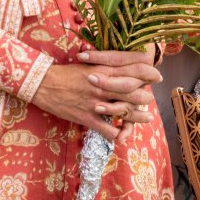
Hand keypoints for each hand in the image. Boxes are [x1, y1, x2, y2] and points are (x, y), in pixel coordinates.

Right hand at [32, 50, 159, 142]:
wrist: (43, 83)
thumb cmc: (65, 73)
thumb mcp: (87, 64)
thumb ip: (105, 66)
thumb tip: (122, 66)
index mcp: (103, 70)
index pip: (132, 69)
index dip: (148, 72)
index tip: (156, 75)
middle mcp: (102, 86)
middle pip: (133, 91)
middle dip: (145, 96)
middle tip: (149, 98)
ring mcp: (95, 102)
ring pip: (124, 111)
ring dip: (137, 117)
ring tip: (147, 118)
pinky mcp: (87, 117)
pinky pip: (107, 129)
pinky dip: (116, 134)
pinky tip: (122, 135)